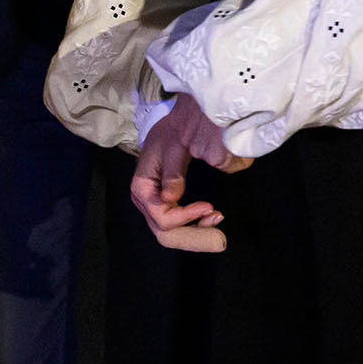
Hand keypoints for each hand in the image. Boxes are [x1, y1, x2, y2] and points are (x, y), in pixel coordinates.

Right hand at [129, 94, 252, 252]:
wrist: (175, 125)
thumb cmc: (172, 132)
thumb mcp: (173, 147)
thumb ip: (172, 173)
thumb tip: (170, 198)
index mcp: (142, 188)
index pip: (162, 217)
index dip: (186, 217)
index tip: (209, 206)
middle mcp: (145, 201)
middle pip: (166, 233)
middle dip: (194, 237)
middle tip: (220, 239)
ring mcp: (154, 204)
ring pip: (173, 232)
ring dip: (197, 233)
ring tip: (218, 220)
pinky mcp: (165, 204)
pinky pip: (178, 223)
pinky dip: (196, 224)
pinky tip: (212, 216)